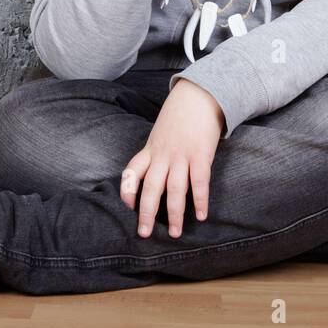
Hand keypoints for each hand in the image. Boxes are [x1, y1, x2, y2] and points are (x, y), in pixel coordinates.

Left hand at [119, 78, 223, 237]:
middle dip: (146, 213)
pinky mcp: (201, 154)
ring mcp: (181, 155)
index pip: (132, 172)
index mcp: (150, 148)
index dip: (127, 191)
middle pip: (150, 187)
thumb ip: (156, 151)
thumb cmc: (179, 115)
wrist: (198, 94)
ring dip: (174, 213)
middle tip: (144, 233)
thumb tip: (153, 171)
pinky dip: (199, 200)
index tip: (127, 208)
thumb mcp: (160, 132)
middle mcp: (163, 154)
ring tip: (176, 233)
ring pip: (174, 189)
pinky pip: (199, 181)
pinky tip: (200, 215)